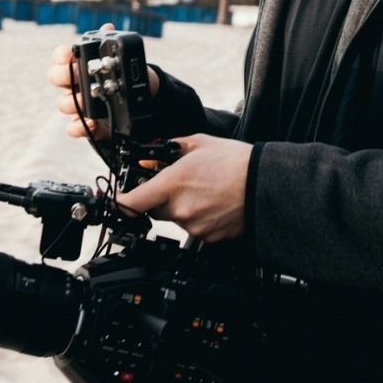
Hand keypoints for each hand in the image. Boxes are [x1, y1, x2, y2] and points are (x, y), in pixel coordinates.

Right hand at [48, 24, 159, 139]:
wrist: (135, 101)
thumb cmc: (120, 76)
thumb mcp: (120, 61)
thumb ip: (112, 45)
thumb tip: (108, 28)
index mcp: (78, 65)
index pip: (60, 56)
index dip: (62, 54)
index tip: (71, 53)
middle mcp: (74, 84)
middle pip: (55, 77)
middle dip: (63, 75)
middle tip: (77, 75)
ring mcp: (78, 104)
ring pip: (63, 103)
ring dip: (73, 101)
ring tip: (87, 100)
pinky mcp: (86, 124)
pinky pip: (73, 127)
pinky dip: (80, 126)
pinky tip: (93, 122)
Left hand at [115, 134, 250, 242]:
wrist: (267, 185)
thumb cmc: (237, 162)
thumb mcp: (199, 143)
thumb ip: (169, 150)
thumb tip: (151, 157)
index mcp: (173, 184)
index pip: (131, 203)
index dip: (118, 203)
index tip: (116, 201)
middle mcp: (180, 209)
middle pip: (153, 211)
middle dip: (161, 199)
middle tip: (182, 185)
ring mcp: (194, 226)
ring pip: (176, 219)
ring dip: (183, 208)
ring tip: (206, 192)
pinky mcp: (208, 238)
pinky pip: (194, 229)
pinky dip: (200, 218)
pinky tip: (215, 204)